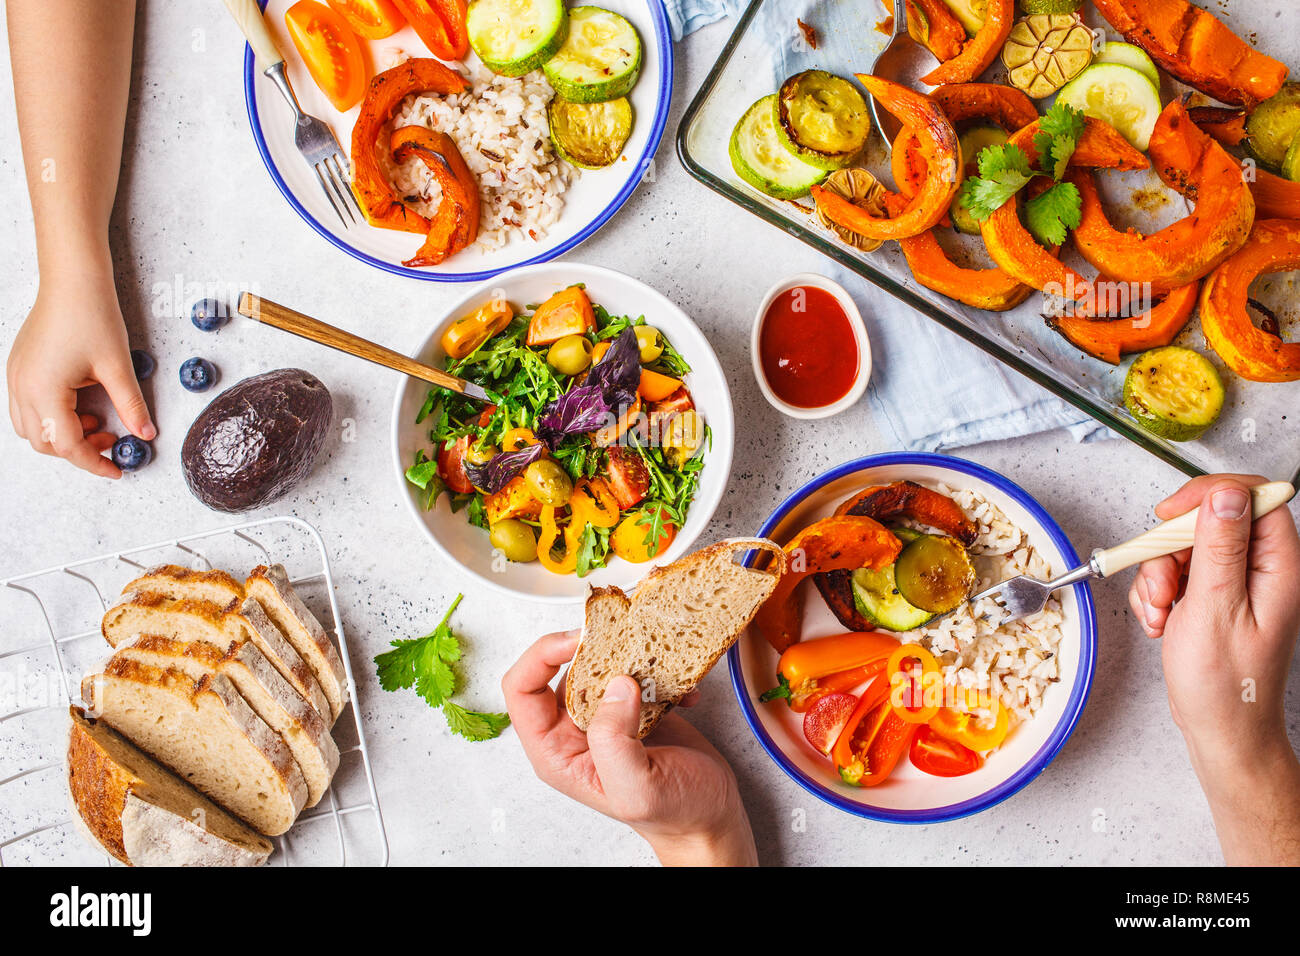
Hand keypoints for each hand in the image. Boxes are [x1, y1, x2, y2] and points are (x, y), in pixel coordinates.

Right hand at [7, 269, 154, 477]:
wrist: (72, 280)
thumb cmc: (92, 316)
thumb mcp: (117, 367)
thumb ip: (131, 405)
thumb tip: (146, 434)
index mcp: (44, 391)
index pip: (67, 445)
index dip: (94, 462)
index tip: (116, 470)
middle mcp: (22, 387)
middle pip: (44, 442)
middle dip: (78, 450)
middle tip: (111, 440)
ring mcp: (16, 377)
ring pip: (31, 428)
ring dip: (63, 434)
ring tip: (98, 422)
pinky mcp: (19, 368)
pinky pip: (28, 407)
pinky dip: (53, 417)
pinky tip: (82, 405)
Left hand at [502, 630, 757, 865]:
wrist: (709, 818)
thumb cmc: (672, 815)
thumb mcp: (636, 789)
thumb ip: (614, 741)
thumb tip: (615, 685)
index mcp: (557, 751)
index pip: (522, 689)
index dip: (542, 656)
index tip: (579, 640)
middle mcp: (574, 730)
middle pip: (562, 668)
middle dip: (595, 648)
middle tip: (626, 638)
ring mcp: (605, 715)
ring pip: (601, 664)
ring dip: (631, 656)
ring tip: (659, 663)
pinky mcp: (635, 706)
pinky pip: (636, 672)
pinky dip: (662, 672)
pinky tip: (683, 692)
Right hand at [1129, 474, 1299, 863]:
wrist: (1220, 731)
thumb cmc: (1226, 686)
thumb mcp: (1215, 608)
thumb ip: (1220, 547)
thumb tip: (1225, 496)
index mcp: (1278, 568)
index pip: (1255, 499)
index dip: (1211, 496)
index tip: (1173, 513)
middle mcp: (1261, 572)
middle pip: (1210, 522)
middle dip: (1172, 548)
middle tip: (1162, 582)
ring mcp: (1236, 585)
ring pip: (1186, 548)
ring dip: (1159, 575)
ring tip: (1161, 612)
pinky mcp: (1212, 598)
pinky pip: (1176, 573)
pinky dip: (1157, 593)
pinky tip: (1161, 621)